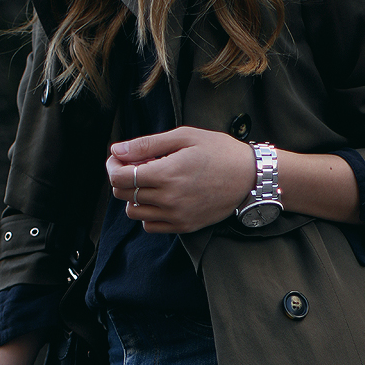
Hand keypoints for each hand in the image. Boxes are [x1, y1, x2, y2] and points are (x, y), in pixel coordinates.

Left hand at [107, 127, 255, 232]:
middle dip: (122, 178)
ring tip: (149, 182)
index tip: (119, 158)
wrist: (250, 178)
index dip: (113, 166)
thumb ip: (148, 144)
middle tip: (135, 166)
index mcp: (166, 173)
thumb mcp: (185, 137)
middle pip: (124, 194)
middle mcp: (168, 199)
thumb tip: (117, 151)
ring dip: (134, 196)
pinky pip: (150, 226)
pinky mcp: (184, 226)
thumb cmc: (220, 152)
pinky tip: (159, 198)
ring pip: (134, 212)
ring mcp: (176, 216)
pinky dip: (147, 213)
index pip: (120, 177)